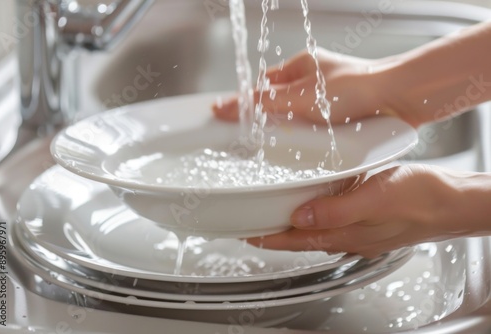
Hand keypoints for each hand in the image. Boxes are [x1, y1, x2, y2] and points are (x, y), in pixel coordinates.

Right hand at [212, 47, 423, 126]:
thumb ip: (261, 104)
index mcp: (301, 65)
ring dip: (295, 132)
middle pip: (281, 104)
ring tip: (294, 143)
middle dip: (274, 121)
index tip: (237, 122)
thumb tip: (223, 107)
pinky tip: (313, 147)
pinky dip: (313, 138)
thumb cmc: (355, 87)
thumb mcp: (299, 97)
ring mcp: (329, 98)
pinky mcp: (342, 115)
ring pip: (299, 118)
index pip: (264, 85)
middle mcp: (314, 80)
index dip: (251, 103)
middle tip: (268, 138)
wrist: (399, 99)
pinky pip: (317, 128)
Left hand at [247, 165, 490, 257]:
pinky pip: (332, 221)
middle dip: (275, 234)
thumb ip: (337, 211)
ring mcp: (358, 230)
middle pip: (302, 238)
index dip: (269, 239)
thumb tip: (300, 217)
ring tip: (274, 216)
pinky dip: (314, 216)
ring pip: (316, 231)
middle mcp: (349, 236)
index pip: (296, 240)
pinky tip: (313, 205)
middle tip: (253, 225)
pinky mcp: (367, 219)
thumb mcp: (377, 199)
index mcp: (347, 234)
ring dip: (293, 226)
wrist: (452, 201)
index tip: (246, 234)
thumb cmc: (421, 198)